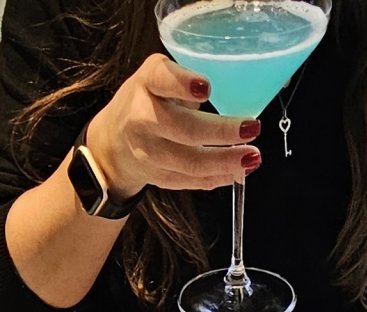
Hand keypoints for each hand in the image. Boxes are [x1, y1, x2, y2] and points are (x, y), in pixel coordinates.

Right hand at [82, 54, 258, 199]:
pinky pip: (192, 181)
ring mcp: (149, 153)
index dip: (183, 84)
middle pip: (185, 129)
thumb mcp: (157, 75)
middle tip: (253, 127)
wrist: (114, 141)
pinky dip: (219, 177)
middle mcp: (142, 119)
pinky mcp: (158, 177)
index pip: (161, 80)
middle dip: (223, 131)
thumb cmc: (145, 100)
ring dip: (226, 161)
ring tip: (252, 156)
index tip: (207, 88)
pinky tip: (238, 171)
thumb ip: (186, 77)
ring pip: (191, 162)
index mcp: (146, 84)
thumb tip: (238, 88)